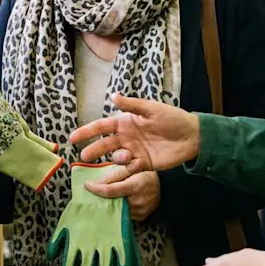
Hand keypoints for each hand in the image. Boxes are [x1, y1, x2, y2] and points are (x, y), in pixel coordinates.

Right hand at [70, 94, 199, 180]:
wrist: (192, 136)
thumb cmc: (172, 118)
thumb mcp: (151, 109)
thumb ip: (132, 106)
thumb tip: (113, 96)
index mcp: (126, 122)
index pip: (101, 127)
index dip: (86, 132)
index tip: (72, 138)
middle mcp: (127, 137)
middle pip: (104, 145)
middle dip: (93, 151)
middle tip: (84, 157)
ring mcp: (134, 151)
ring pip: (116, 158)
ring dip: (116, 159)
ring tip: (126, 156)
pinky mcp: (143, 164)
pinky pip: (130, 169)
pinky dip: (128, 169)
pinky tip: (135, 164)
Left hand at [83, 170, 160, 220]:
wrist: (168, 185)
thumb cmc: (148, 173)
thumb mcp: (132, 167)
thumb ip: (115, 174)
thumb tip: (97, 182)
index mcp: (135, 186)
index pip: (110, 190)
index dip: (96, 189)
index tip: (87, 185)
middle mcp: (138, 202)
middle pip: (112, 202)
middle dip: (101, 198)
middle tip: (92, 192)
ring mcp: (140, 211)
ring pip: (118, 210)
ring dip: (110, 204)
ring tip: (103, 197)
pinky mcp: (141, 217)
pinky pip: (125, 214)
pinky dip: (118, 209)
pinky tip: (114, 203)